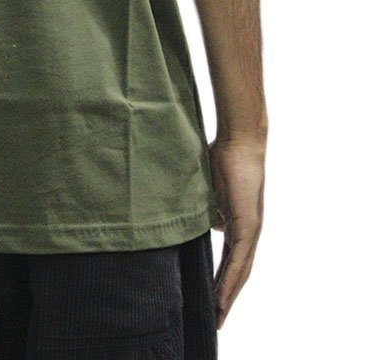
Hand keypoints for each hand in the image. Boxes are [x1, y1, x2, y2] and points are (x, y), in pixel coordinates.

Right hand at [207, 136, 265, 329]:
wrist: (238, 142)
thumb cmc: (222, 157)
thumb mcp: (211, 190)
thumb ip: (210, 209)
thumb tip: (211, 224)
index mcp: (237, 223)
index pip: (230, 259)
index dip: (221, 280)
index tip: (210, 299)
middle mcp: (248, 231)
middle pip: (238, 272)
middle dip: (226, 297)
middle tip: (215, 319)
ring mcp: (250, 229)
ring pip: (240, 271)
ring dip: (228, 295)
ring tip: (217, 316)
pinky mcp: (249, 224)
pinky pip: (239, 258)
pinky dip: (230, 279)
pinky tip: (222, 295)